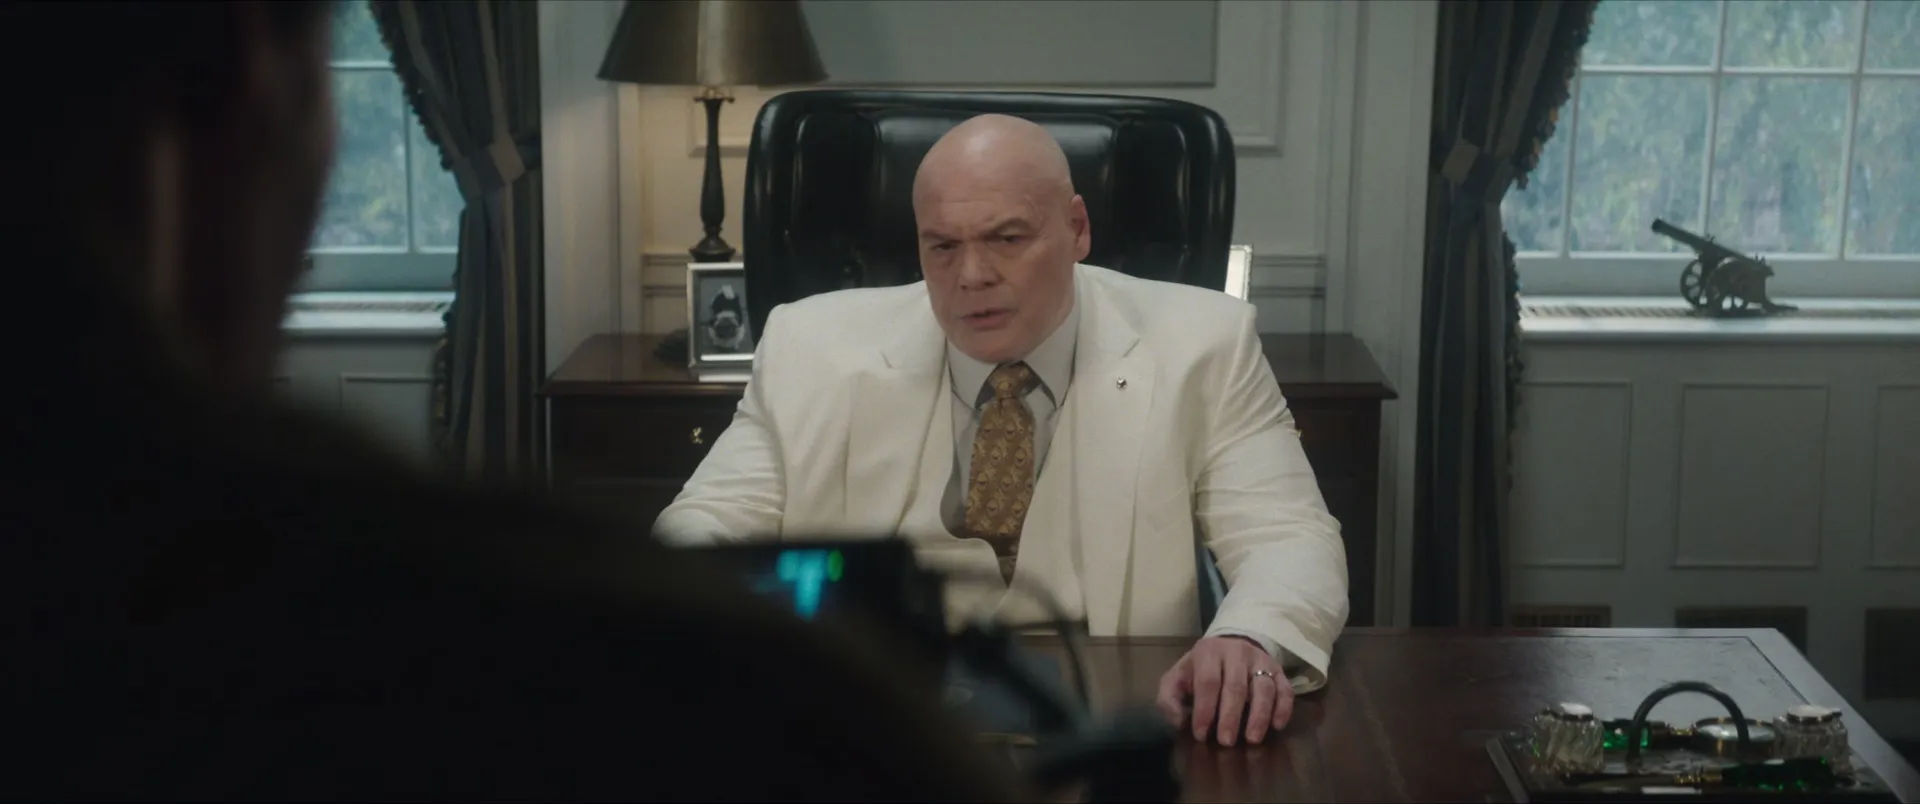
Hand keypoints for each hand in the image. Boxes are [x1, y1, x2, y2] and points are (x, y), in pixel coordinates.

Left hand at [1154, 635, 1291, 745]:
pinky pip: (1285, 689)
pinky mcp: (1279, 670)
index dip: (1204, 709)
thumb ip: (1169, 699)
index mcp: (1209, 653)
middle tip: (1226, 742)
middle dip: (1230, 716)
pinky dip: (1283, 708)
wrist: (1229, 646)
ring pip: (1264, 687)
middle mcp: (1237, 653)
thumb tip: (1178, 721)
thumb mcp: (1177, 678)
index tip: (1201, 734)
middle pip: (1236, 686)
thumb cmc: (1200, 669)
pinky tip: (1277, 725)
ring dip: (1259, 715)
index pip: (1208, 682)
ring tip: (1252, 739)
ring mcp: (1261, 661)